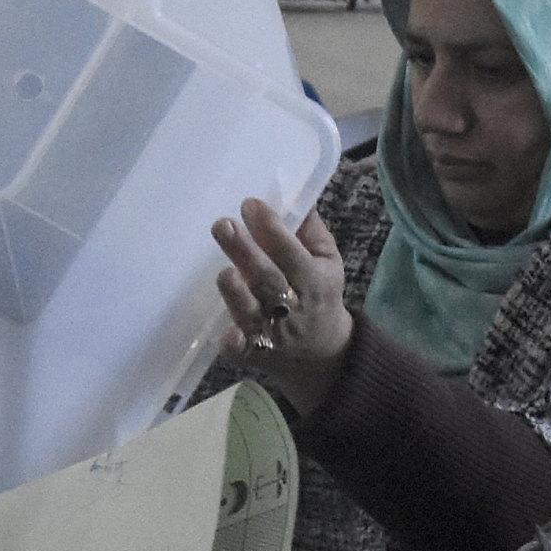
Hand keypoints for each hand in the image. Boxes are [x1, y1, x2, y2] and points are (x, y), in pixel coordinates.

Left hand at [209, 199, 352, 417]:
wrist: (322, 351)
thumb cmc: (319, 294)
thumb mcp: (328, 261)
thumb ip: (312, 232)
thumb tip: (298, 197)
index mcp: (314, 279)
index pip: (291, 252)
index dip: (271, 229)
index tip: (249, 205)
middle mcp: (294, 306)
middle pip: (268, 279)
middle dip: (246, 253)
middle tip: (223, 225)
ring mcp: (273, 332)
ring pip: (253, 313)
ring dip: (237, 294)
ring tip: (224, 272)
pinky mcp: (254, 353)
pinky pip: (242, 350)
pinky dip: (235, 343)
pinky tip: (227, 335)